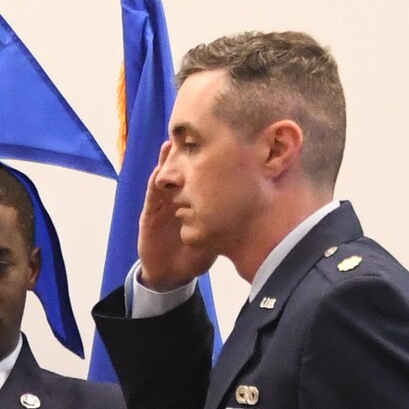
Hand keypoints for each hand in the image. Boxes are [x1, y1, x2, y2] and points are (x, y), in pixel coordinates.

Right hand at [137, 140, 218, 290]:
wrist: (171, 275)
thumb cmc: (195, 256)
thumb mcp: (217, 237)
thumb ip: (230, 225)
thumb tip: (258, 214)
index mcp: (196, 202)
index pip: (202, 177)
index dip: (209, 161)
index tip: (219, 143)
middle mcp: (179, 198)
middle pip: (183, 171)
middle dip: (186, 154)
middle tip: (192, 133)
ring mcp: (163, 205)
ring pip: (166, 178)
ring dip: (167, 162)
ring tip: (171, 144)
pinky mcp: (150, 215)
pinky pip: (152, 197)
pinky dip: (155, 183)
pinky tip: (159, 172)